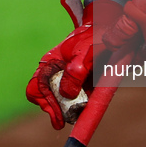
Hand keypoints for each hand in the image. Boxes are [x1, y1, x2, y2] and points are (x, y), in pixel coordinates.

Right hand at [26, 0, 122, 129]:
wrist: (110, 27)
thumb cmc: (95, 36)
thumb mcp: (86, 52)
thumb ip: (76, 72)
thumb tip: (66, 94)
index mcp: (50, 63)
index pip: (35, 89)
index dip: (45, 105)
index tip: (59, 117)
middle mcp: (55, 72)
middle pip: (47, 99)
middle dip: (58, 110)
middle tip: (70, 119)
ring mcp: (67, 77)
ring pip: (62, 101)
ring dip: (70, 109)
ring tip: (81, 112)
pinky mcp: (80, 82)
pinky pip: (77, 98)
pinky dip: (82, 104)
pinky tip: (89, 103)